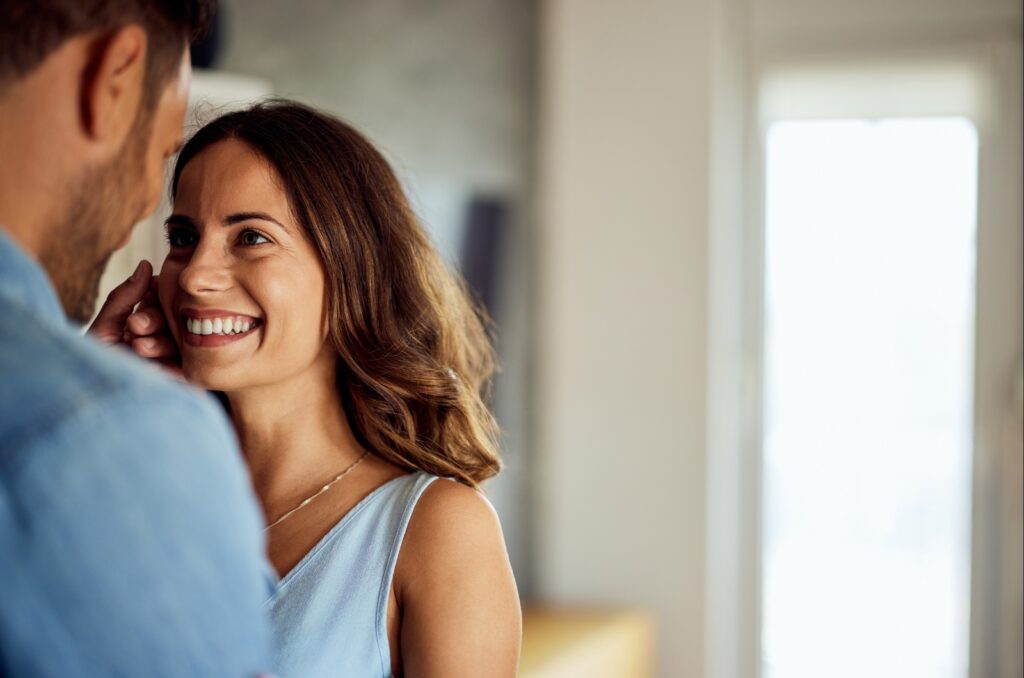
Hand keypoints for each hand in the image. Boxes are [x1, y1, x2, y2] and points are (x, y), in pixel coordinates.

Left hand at [89, 260, 182, 376]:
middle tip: (135, 330)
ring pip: (182, 340)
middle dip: (153, 323)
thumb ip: (124, 296)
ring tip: (139, 350)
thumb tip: (147, 265)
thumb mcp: (104, 328)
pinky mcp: (185, 380)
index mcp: (144, 323)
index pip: (161, 302)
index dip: (152, 304)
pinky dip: (171, 365)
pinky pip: (189, 365)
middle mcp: (162, 338)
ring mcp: (175, 359)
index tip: (135, 314)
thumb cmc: (96, 368)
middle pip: (174, 319)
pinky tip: (155, 368)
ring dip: (160, 344)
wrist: (96, 403)